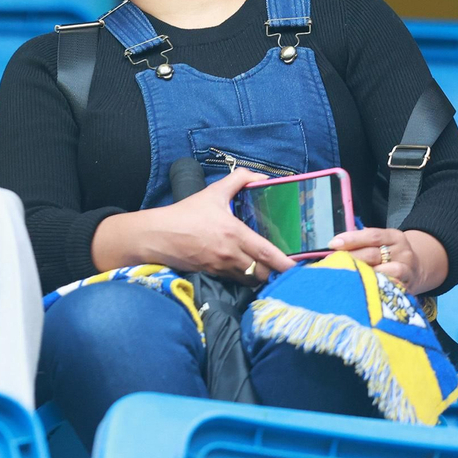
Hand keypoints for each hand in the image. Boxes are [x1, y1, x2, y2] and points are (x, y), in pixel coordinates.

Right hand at [140, 169, 295, 283]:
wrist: (159, 235)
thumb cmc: (186, 214)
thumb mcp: (214, 192)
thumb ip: (240, 179)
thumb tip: (262, 177)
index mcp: (234, 233)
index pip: (266, 253)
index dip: (285, 263)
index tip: (298, 266)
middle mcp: (231, 254)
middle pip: (263, 272)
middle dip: (275, 271)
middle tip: (283, 264)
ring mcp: (222, 267)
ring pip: (251, 279)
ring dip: (261, 275)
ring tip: (267, 267)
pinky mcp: (213, 274)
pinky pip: (237, 281)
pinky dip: (246, 277)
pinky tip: (248, 269)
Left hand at [328, 227, 426, 290]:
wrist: (417, 270)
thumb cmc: (390, 256)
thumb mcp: (382, 244)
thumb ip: (363, 243)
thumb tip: (335, 246)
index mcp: (394, 237)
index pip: (372, 235)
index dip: (351, 239)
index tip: (333, 244)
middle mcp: (403, 251)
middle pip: (374, 253)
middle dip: (351, 257)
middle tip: (333, 261)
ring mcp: (407, 270)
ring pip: (383, 270)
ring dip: (363, 272)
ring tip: (347, 274)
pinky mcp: (408, 287)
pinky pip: (391, 285)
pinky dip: (377, 284)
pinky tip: (364, 286)